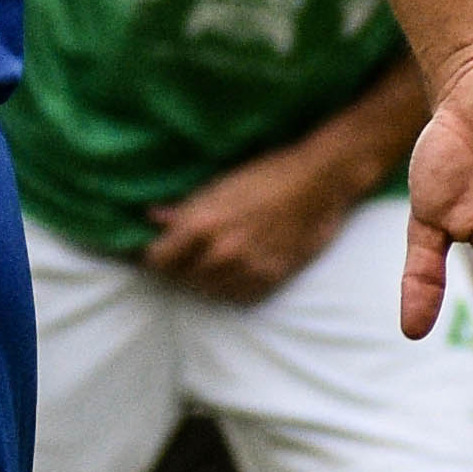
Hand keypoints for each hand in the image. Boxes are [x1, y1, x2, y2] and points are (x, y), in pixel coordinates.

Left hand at [141, 136, 368, 304]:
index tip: (157, 253)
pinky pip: (236, 297)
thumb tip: (153, 218)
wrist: (319, 182)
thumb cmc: (267, 175)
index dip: (154, 257)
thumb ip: (185, 208)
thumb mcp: (220, 185)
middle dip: (178, 268)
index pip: (157, 260)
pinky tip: (235, 271)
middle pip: (180, 279)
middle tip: (185, 257)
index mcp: (202, 225)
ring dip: (204, 279)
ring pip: (207, 291)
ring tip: (211, 262)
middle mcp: (221, 253)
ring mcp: (247, 269)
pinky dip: (230, 287)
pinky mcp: (271, 279)